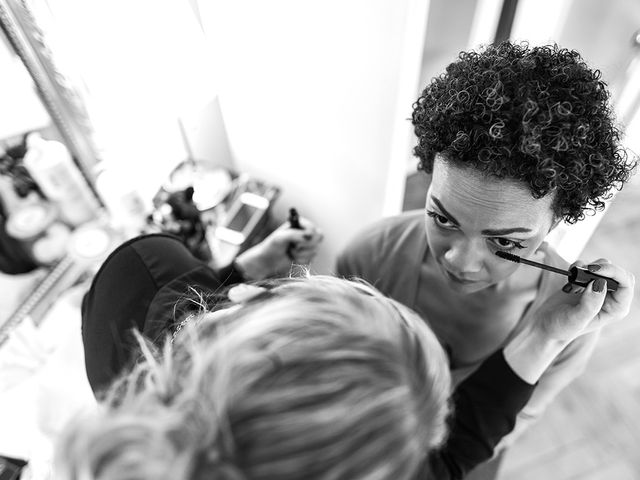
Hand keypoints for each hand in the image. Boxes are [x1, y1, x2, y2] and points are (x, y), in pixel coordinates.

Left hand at [233, 217, 322, 279]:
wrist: (267, 262)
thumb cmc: (271, 246)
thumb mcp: (281, 237)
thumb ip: (295, 234)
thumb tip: (309, 236)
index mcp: (298, 224)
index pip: (313, 227)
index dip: (310, 234)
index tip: (302, 239)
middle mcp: (304, 233)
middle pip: (319, 237)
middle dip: (307, 245)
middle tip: (295, 246)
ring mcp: (306, 244)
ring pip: (315, 250)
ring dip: (301, 254)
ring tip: (290, 252)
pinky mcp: (306, 255)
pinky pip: (312, 259)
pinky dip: (302, 260)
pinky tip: (292, 258)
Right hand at [504, 258, 633, 383]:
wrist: (544, 326)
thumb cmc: (561, 327)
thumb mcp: (576, 319)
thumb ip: (590, 304)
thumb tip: (599, 283)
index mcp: (616, 309)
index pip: (626, 284)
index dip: (613, 272)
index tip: (593, 270)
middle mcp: (611, 298)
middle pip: (617, 273)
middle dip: (602, 267)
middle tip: (585, 270)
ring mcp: (598, 290)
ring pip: (603, 267)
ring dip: (588, 267)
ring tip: (574, 278)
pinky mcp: (585, 284)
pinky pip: (588, 267)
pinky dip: (579, 267)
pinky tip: (569, 278)